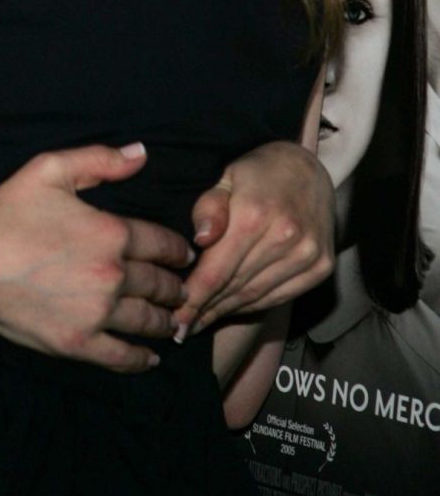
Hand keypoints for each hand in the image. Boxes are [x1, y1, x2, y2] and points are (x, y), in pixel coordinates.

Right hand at [0, 144, 192, 372]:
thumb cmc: (5, 212)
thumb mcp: (50, 169)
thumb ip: (99, 160)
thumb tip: (141, 154)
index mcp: (112, 232)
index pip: (163, 244)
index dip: (178, 250)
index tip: (184, 255)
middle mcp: (113, 275)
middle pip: (161, 285)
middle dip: (175, 287)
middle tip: (181, 290)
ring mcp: (97, 312)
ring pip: (147, 321)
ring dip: (165, 321)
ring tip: (171, 321)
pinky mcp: (77, 341)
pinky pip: (121, 355)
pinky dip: (141, 358)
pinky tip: (149, 357)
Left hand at [174, 141, 334, 338]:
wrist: (310, 169)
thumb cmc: (258, 173)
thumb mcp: (226, 177)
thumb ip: (209, 207)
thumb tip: (200, 240)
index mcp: (254, 214)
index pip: (216, 271)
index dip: (193, 300)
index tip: (174, 322)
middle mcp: (285, 238)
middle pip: (235, 287)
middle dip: (205, 310)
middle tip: (181, 326)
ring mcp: (307, 255)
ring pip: (257, 296)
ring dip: (227, 311)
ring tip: (203, 321)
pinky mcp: (322, 266)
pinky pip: (280, 297)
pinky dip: (254, 305)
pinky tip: (233, 308)